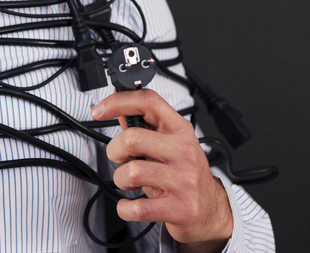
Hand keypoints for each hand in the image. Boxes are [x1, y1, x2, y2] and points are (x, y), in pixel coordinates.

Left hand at [91, 89, 233, 251]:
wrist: (211, 208)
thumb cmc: (184, 173)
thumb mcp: (168, 143)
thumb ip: (144, 127)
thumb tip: (118, 109)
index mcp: (179, 130)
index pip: (148, 102)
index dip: (118, 101)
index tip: (99, 110)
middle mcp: (184, 152)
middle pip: (132, 139)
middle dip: (114, 150)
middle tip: (119, 158)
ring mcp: (184, 180)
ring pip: (132, 172)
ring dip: (120, 179)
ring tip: (130, 182)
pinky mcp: (181, 207)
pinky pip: (139, 207)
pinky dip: (124, 208)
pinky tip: (129, 205)